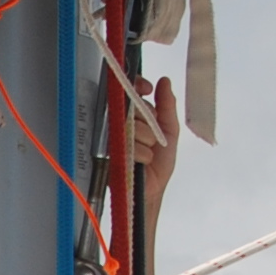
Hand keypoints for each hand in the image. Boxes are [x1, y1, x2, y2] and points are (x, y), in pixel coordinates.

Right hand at [126, 73, 180, 223]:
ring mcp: (112, 137)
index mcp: (135, 116)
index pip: (132, 91)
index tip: (147, 89)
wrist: (149, 192)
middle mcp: (121, 123)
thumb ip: (167, 107)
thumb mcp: (169, 133)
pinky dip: (140, 154)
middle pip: (133, 107)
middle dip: (148, 121)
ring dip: (147, 141)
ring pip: (132, 125)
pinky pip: (127, 143)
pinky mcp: (106, 151)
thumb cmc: (158, 165)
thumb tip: (165, 82)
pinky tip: (138, 163)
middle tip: (152, 139)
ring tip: (147, 155)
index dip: (139, 85)